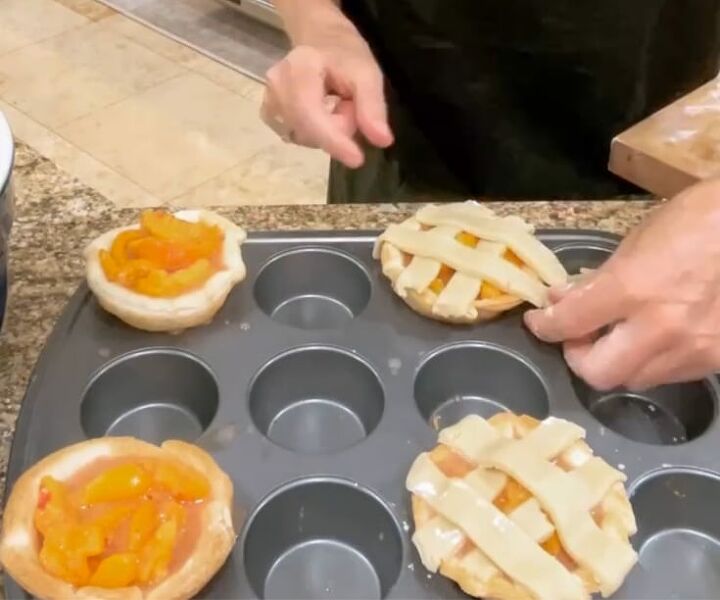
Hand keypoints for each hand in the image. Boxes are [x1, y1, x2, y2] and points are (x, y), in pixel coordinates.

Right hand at [261, 22, 392, 167]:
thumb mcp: (367, 74)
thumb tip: (382, 141)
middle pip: (310, 131)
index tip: (357, 159)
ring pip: (305, 137)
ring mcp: (269, 103)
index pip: (311, 115)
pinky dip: (316, 133)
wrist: (319, 40)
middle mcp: (275, 87)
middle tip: (350, 105)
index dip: (333, 141)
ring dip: (328, 131)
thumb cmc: (344, 55)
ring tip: (337, 105)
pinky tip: (323, 114)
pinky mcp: (270, 116)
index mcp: (298, 70)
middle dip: (338, 128)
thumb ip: (373, 107)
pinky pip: (299, 137)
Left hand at [525, 179, 719, 390]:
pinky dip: (654, 360)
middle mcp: (661, 329)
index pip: (569, 324)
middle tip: (579, 337)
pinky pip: (673, 373)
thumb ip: (599, 277)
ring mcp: (695, 349)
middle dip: (580, 358)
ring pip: (637, 379)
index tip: (540, 322)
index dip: (545, 326)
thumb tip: (564, 299)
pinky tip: (656, 337)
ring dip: (618, 361)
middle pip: (599, 374)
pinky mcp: (719, 359)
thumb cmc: (703, 217)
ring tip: (619, 335)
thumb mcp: (639, 238)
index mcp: (633, 289)